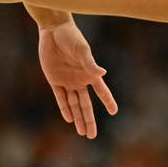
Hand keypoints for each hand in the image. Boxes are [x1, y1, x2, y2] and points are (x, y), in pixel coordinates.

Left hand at [37, 20, 117, 137]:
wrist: (53, 30)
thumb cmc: (71, 37)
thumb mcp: (81, 50)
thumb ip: (89, 63)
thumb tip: (102, 74)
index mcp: (89, 73)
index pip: (101, 91)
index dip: (108, 101)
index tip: (114, 112)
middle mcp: (80, 79)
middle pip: (85, 105)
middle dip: (89, 120)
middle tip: (92, 136)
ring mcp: (67, 81)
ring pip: (73, 104)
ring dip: (77, 118)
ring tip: (82, 133)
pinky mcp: (54, 79)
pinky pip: (60, 97)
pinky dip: (64, 108)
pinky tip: (69, 119)